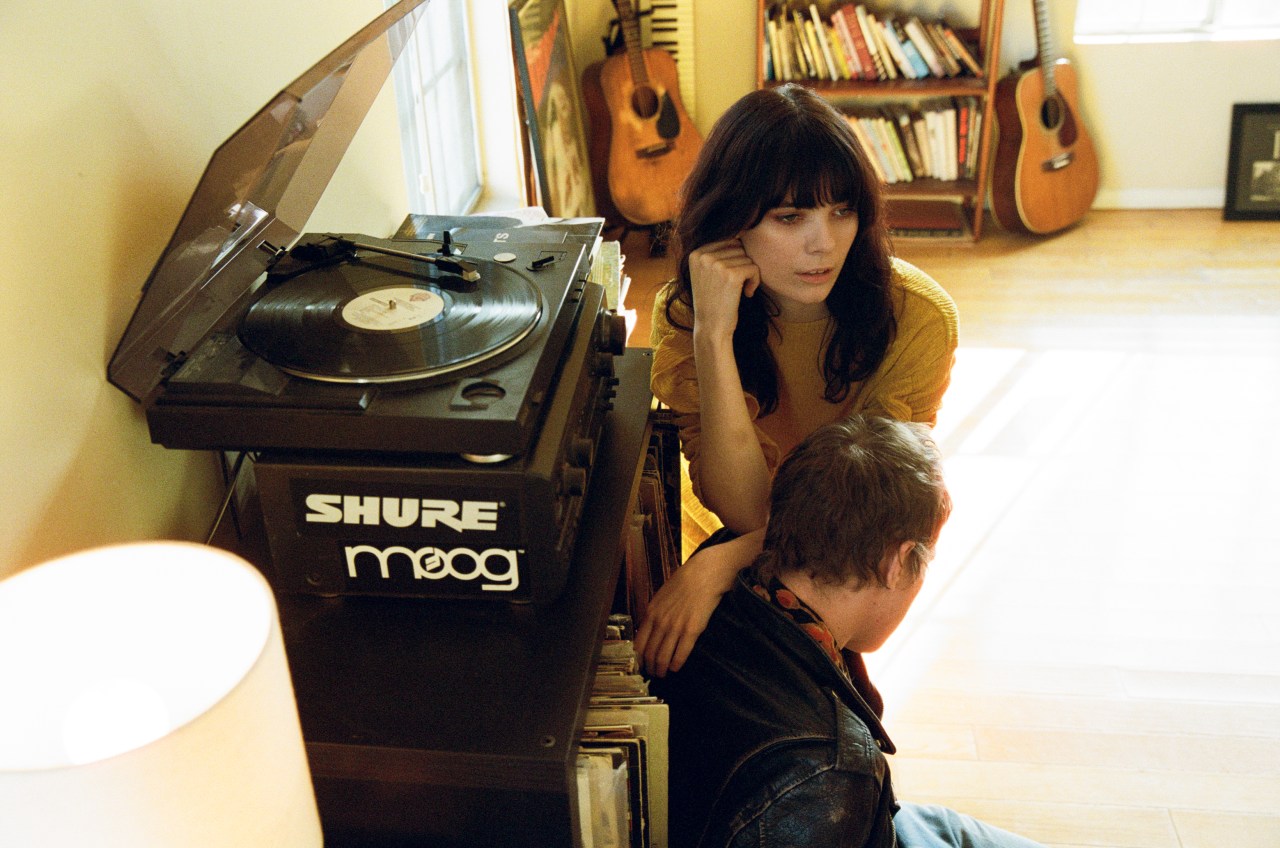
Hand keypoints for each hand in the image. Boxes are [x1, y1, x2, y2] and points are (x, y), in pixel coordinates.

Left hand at [635, 533, 760, 676]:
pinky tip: (676, 668)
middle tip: (653, 674)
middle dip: (650, 667)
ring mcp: (675, 627)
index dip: (640, 657)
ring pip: (663, 656)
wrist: (704, 574)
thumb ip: (655, 612)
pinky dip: (676, 664)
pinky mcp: (692, 630)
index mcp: (651, 612)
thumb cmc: (684, 582)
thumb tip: (651, 627)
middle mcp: (660, 622)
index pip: (639, 643)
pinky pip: (681, 653)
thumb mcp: (662, 596)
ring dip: (662, 669)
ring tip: (663, 674)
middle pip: (650, 653)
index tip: (642, 664)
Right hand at [687, 239, 760, 338]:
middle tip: (736, 285)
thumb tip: (741, 232)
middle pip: (739, 247)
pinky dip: (755, 281)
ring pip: (748, 257)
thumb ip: (717, 253)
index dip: (735, 259)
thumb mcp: (706, 274)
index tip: (729, 278)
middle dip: (743, 265)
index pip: (728, 241)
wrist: (711, 328)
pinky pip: (754, 267)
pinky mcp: (731, 274)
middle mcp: (704, 256)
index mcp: (696, 252)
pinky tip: (746, 294)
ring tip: (739, 291)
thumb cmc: (713, 302)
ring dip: (749, 274)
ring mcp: (716, 264)